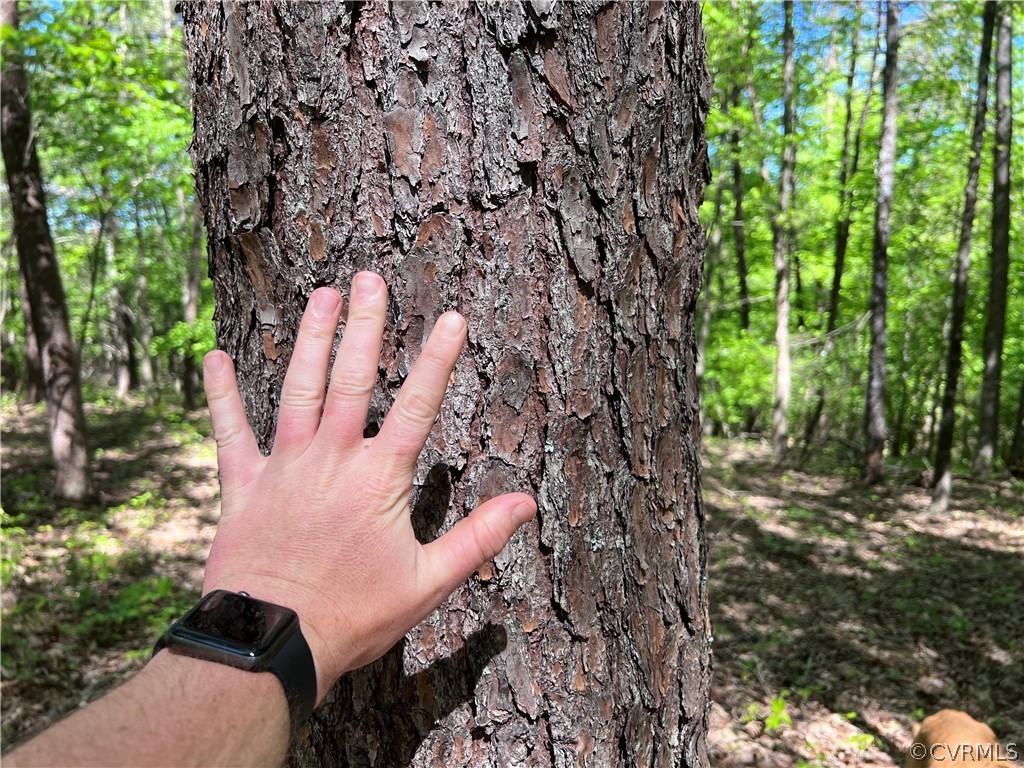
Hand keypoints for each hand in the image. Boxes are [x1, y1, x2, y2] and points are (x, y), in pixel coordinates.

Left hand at [199, 272, 535, 701]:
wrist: (272, 641)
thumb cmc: (354, 616)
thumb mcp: (428, 583)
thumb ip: (478, 538)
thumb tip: (526, 502)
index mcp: (379, 478)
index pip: (419, 406)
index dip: (438, 360)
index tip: (452, 317)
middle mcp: (332, 458)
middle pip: (352, 379)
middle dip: (364, 326)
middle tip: (369, 279)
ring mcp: (284, 468)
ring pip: (298, 390)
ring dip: (310, 341)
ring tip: (320, 295)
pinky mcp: (243, 486)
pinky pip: (230, 434)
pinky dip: (221, 397)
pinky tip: (214, 358)